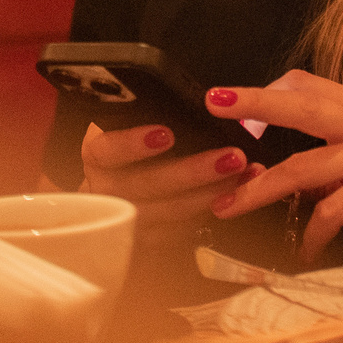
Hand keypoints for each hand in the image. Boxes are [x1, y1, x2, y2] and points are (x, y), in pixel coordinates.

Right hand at [77, 122, 251, 234]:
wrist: (117, 200)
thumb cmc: (130, 156)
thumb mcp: (129, 130)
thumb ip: (148, 117)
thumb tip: (199, 102)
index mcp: (97, 158)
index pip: (104, 150)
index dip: (132, 144)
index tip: (165, 134)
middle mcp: (107, 191)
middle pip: (146, 185)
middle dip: (193, 171)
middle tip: (231, 156)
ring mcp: (127, 219)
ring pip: (170, 211)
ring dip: (212, 192)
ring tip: (245, 173)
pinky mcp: (149, 240)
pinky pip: (182, 229)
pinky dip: (212, 210)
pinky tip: (236, 195)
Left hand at [203, 71, 342, 261]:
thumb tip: (299, 172)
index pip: (312, 85)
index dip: (271, 90)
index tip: (234, 99)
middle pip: (300, 105)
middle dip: (252, 102)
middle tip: (214, 101)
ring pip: (302, 166)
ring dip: (259, 190)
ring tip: (229, 206)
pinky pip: (329, 211)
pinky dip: (311, 235)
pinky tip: (305, 253)